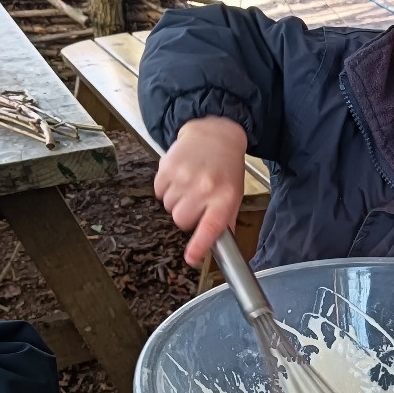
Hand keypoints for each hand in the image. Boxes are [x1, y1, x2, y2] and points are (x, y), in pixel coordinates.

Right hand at [154, 116, 246, 266]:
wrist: (215, 134)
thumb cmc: (226, 167)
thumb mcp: (234, 194)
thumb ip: (226, 221)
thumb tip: (220, 249)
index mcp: (224, 197)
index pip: (209, 228)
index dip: (198, 246)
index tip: (191, 258)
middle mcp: (204, 187)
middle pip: (181, 221)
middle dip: (187, 216)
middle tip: (196, 202)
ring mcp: (184, 176)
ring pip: (169, 207)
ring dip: (176, 201)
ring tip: (189, 185)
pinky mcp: (167, 167)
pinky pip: (158, 192)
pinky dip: (166, 189)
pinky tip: (179, 178)